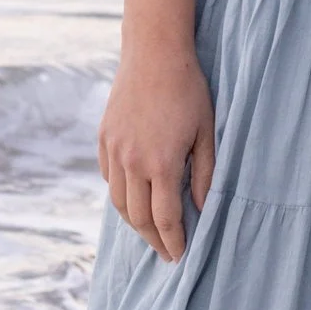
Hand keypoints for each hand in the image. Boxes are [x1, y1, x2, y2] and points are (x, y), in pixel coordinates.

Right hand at [99, 41, 215, 261]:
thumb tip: (203, 210)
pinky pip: (109, 179)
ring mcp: (113, 151)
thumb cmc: (188, 90)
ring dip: (134, 223)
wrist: (154, 54)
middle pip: (138, 218)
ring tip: (151, 232)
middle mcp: (132, 162)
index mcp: (161, 163)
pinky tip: (134, 200)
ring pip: (118, 202)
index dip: (173, 241)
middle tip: (167, 253)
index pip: (165, 218)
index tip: (180, 255)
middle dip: (154, 240)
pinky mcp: (104, 139)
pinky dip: (120, 196)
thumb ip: (204, 174)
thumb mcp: (207, 133)